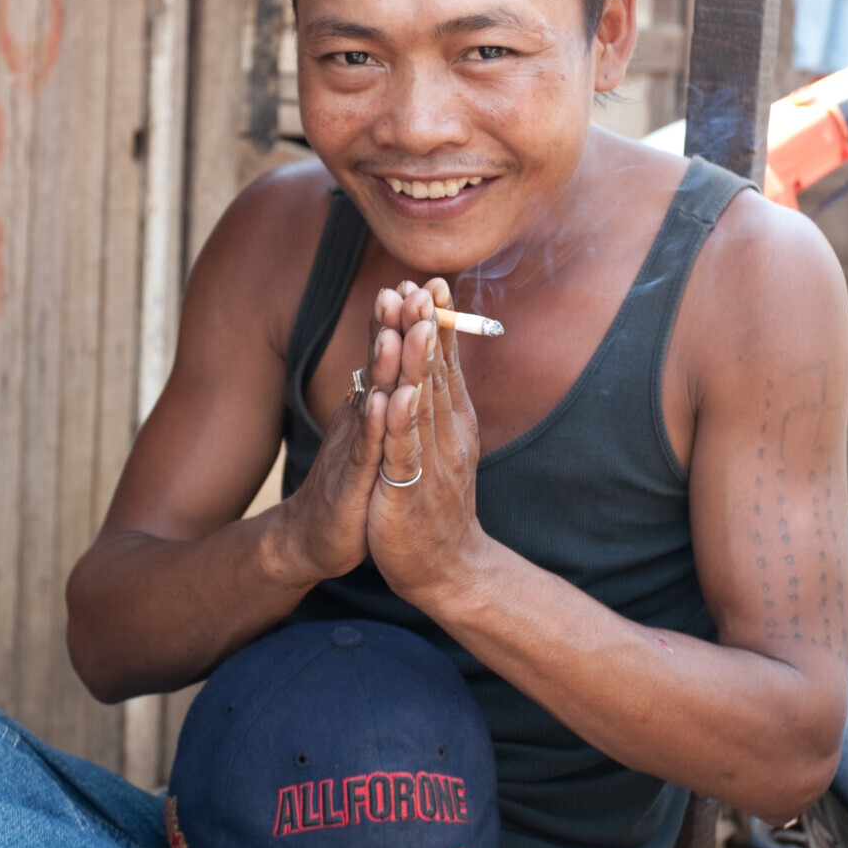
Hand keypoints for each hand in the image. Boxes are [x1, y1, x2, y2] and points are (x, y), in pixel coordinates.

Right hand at [280, 288, 404, 586]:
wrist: (314, 537)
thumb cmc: (350, 483)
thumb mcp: (370, 434)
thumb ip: (380, 394)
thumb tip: (393, 357)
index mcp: (369, 408)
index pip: (386, 357)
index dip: (399, 320)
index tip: (419, 282)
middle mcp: (358, 419)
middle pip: (376, 366)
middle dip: (391, 327)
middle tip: (405, 288)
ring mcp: (353, 448)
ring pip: (370, 401)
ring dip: (382, 366)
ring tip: (396, 332)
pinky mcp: (351, 483)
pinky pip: (364, 451)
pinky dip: (372, 427)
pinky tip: (379, 403)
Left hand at [365, 280, 486, 610]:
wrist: (446, 566)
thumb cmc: (436, 500)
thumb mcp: (439, 443)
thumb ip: (437, 400)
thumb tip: (435, 356)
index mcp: (451, 420)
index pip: (444, 362)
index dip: (437, 322)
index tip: (432, 281)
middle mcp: (446, 433)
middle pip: (435, 373)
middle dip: (427, 328)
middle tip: (422, 285)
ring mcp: (429, 460)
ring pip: (422, 403)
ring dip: (416, 362)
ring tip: (412, 323)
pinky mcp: (408, 490)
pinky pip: (405, 450)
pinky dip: (401, 421)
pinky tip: (396, 394)